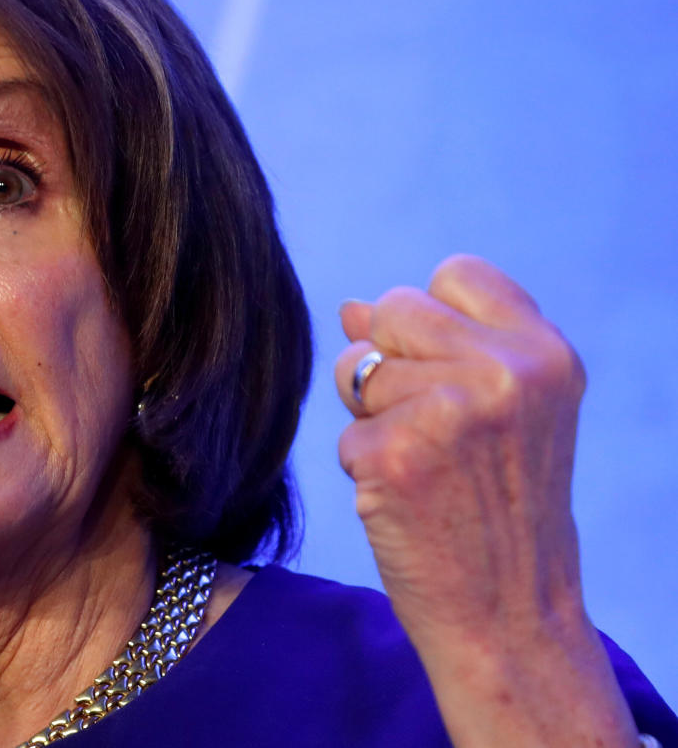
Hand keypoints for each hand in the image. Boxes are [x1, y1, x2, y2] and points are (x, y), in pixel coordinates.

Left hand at [335, 254, 634, 745]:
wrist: (510, 615)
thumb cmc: (501, 511)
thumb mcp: (505, 414)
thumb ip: (443, 347)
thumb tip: (351, 308)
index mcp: (544, 354)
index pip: (455, 273)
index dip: (432, 321)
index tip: (450, 375)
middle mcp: (503, 372)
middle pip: (393, 308)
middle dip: (391, 362)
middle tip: (434, 432)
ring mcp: (447, 410)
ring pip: (357, 368)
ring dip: (372, 417)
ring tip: (427, 469)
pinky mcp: (394, 453)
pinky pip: (345, 429)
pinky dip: (363, 465)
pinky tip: (407, 502)